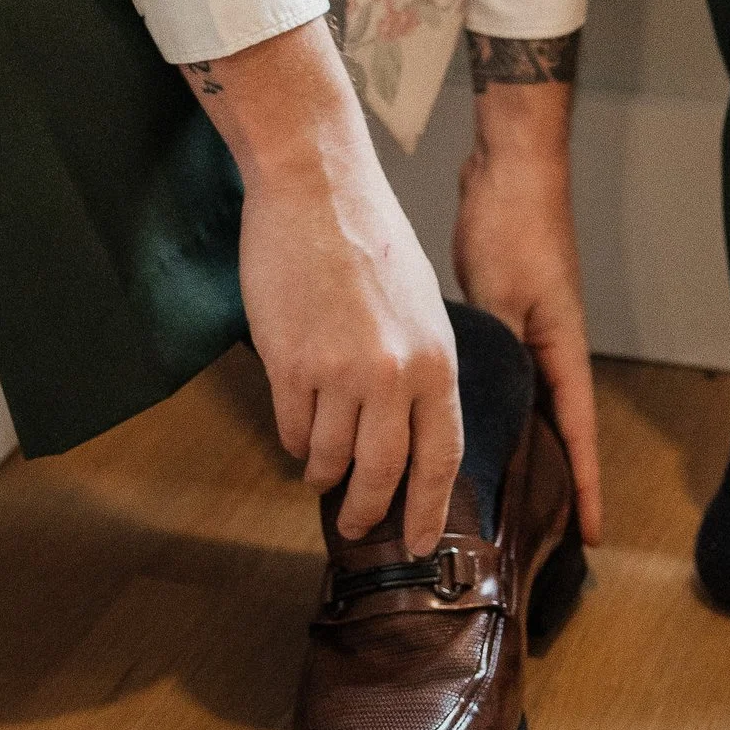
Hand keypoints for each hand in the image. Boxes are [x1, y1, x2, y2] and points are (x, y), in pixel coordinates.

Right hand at [183, 21, 460, 545]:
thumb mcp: (420, 305)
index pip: (439, 459)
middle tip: (354, 525)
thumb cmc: (370, 237)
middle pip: (382, 474)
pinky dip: (292, 437)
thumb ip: (421, 369)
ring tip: (318, 470)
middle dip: (366, 509)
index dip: (426, 510)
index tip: (416, 543)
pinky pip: (290, 428)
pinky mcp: (289, 363)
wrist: (317, 186)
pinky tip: (296, 429)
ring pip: (328, 458)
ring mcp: (339, 372)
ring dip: (321, 472)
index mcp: (436, 359)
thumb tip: (413, 432)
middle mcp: (393, 374)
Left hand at [451, 62, 603, 545]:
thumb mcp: (503, 294)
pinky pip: (500, 378)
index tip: (590, 537)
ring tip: (487, 498)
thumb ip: (494, 352)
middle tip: (531, 536)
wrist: (511, 166)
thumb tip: (475, 410)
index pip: (578, 434)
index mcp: (561, 349)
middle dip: (550, 481)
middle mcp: (551, 348)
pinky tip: (458, 426)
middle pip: (555, 428)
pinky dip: (487, 408)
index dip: (583, 486)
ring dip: (514, 447)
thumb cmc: (515, 224)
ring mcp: (528, 331)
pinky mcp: (504, 315)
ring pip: (524, 405)